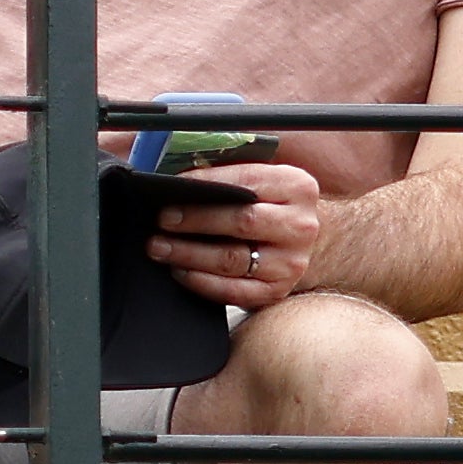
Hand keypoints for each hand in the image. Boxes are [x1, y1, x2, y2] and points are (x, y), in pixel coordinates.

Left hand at [145, 156, 324, 314]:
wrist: (302, 239)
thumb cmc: (269, 204)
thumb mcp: (261, 180)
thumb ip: (226, 173)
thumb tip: (174, 172)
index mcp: (296, 188)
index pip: (246, 181)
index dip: (206, 182)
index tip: (173, 185)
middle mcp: (299, 225)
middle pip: (241, 222)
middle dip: (195, 220)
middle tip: (162, 219)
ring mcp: (291, 262)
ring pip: (232, 259)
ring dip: (189, 254)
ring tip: (159, 246)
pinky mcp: (278, 290)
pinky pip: (234, 291)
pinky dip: (202, 282)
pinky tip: (180, 271)